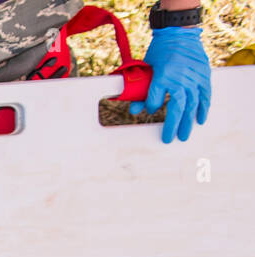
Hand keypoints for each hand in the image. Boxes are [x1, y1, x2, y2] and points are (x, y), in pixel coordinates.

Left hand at [131, 27, 210, 142]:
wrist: (178, 33)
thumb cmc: (159, 52)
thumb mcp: (145, 69)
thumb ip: (140, 90)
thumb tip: (135, 111)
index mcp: (163, 76)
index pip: (156, 101)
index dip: (153, 107)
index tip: (151, 111)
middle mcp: (180, 78)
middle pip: (178, 107)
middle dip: (173, 125)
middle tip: (170, 139)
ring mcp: (194, 76)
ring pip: (192, 104)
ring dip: (188, 121)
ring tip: (184, 135)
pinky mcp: (204, 74)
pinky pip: (205, 95)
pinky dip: (203, 108)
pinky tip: (200, 120)